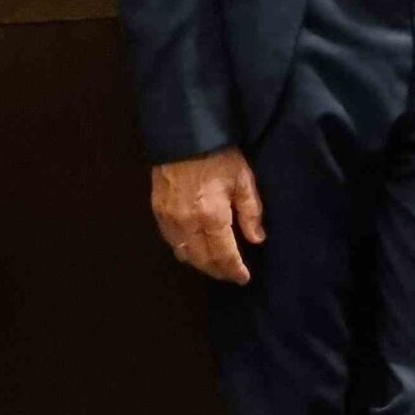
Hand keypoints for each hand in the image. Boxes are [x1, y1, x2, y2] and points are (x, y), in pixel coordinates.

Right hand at [151, 148, 264, 285]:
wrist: (184, 136)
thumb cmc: (219, 156)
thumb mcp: (243, 179)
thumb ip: (251, 212)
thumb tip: (257, 239)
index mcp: (211, 216)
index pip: (223, 254)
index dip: (234, 270)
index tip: (243, 278)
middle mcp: (187, 223)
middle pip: (202, 260)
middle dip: (218, 271)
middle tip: (231, 275)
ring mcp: (169, 219)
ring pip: (184, 254)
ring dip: (200, 264)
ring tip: (215, 265)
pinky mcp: (157, 212)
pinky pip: (171, 241)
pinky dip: (184, 250)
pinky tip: (194, 249)